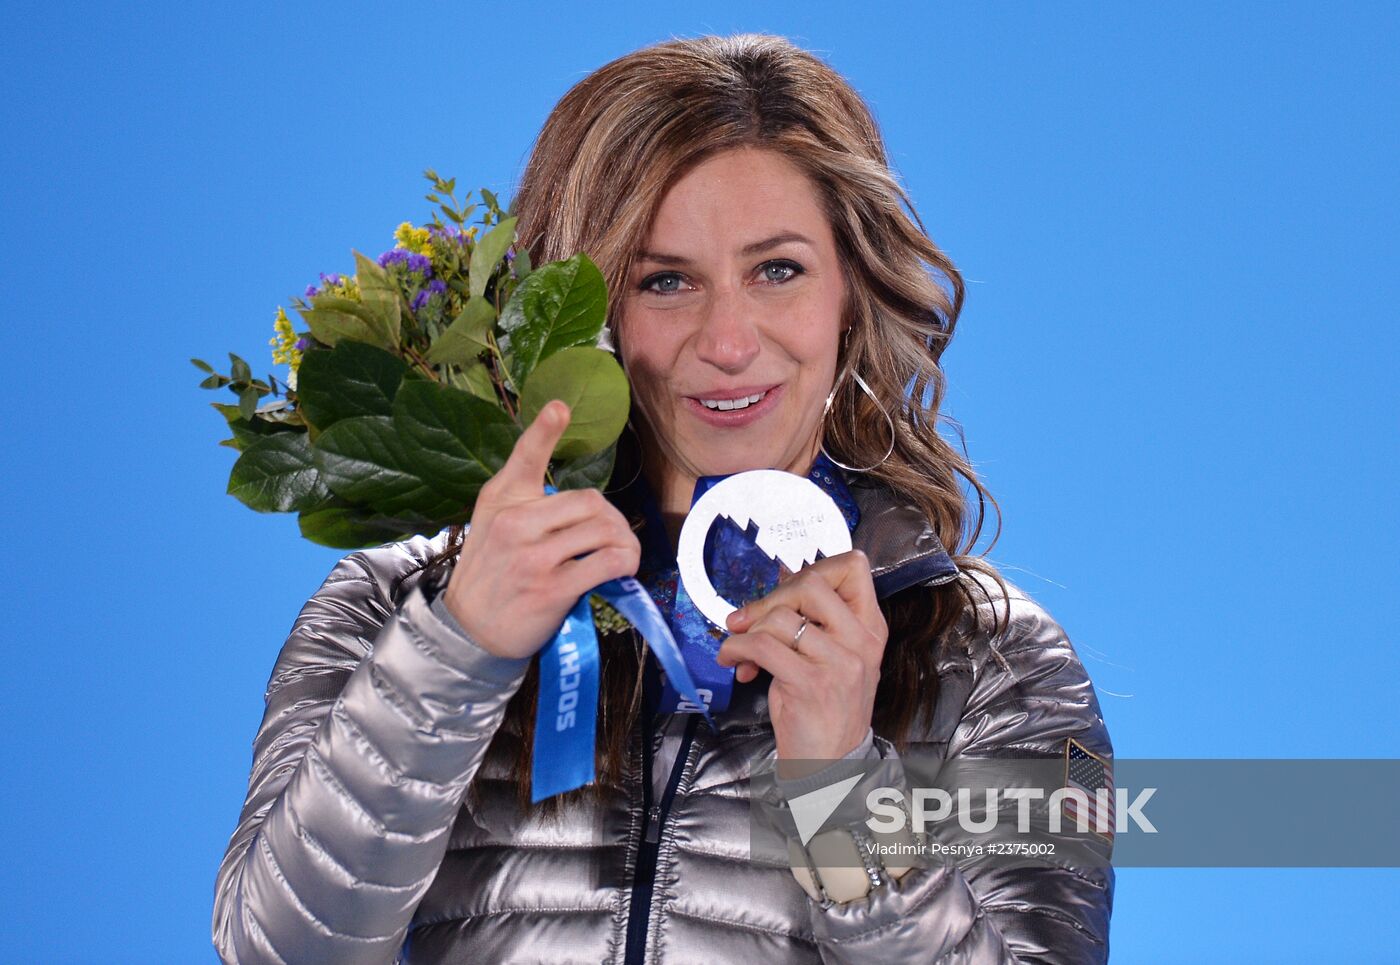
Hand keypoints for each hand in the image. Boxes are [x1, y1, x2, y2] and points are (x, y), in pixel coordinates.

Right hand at [441, 400, 640, 658]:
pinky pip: (606, 562)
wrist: (469, 629)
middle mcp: (515, 522)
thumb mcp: (492, 524)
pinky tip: (623, 569)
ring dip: (625, 542)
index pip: (525, 458)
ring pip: (603, 530)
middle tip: (615, 535)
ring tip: (622, 553)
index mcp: (501, 499)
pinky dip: (625, 563)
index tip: (559, 408)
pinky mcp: (552, 587)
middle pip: (590, 501)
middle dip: (614, 519)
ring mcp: (533, 556)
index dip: (544, 430)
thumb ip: (526, 503)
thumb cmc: (489, 572)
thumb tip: (582, 504)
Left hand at [716, 551, 887, 770]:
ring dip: (747, 629)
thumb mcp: (833, 658)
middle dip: (772, 597)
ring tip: (740, 649)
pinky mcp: (810, 684)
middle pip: (812, 582)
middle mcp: (861, 641)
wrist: (830, 765)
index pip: (854, 567)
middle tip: (752, 619)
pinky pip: (762, 646)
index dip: (815, 568)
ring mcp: (838, 663)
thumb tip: (781, 580)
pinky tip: (733, 661)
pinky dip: (736, 649)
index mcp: (870, 628)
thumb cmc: (826, 709)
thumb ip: (816, 620)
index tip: (789, 592)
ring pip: (781, 616)